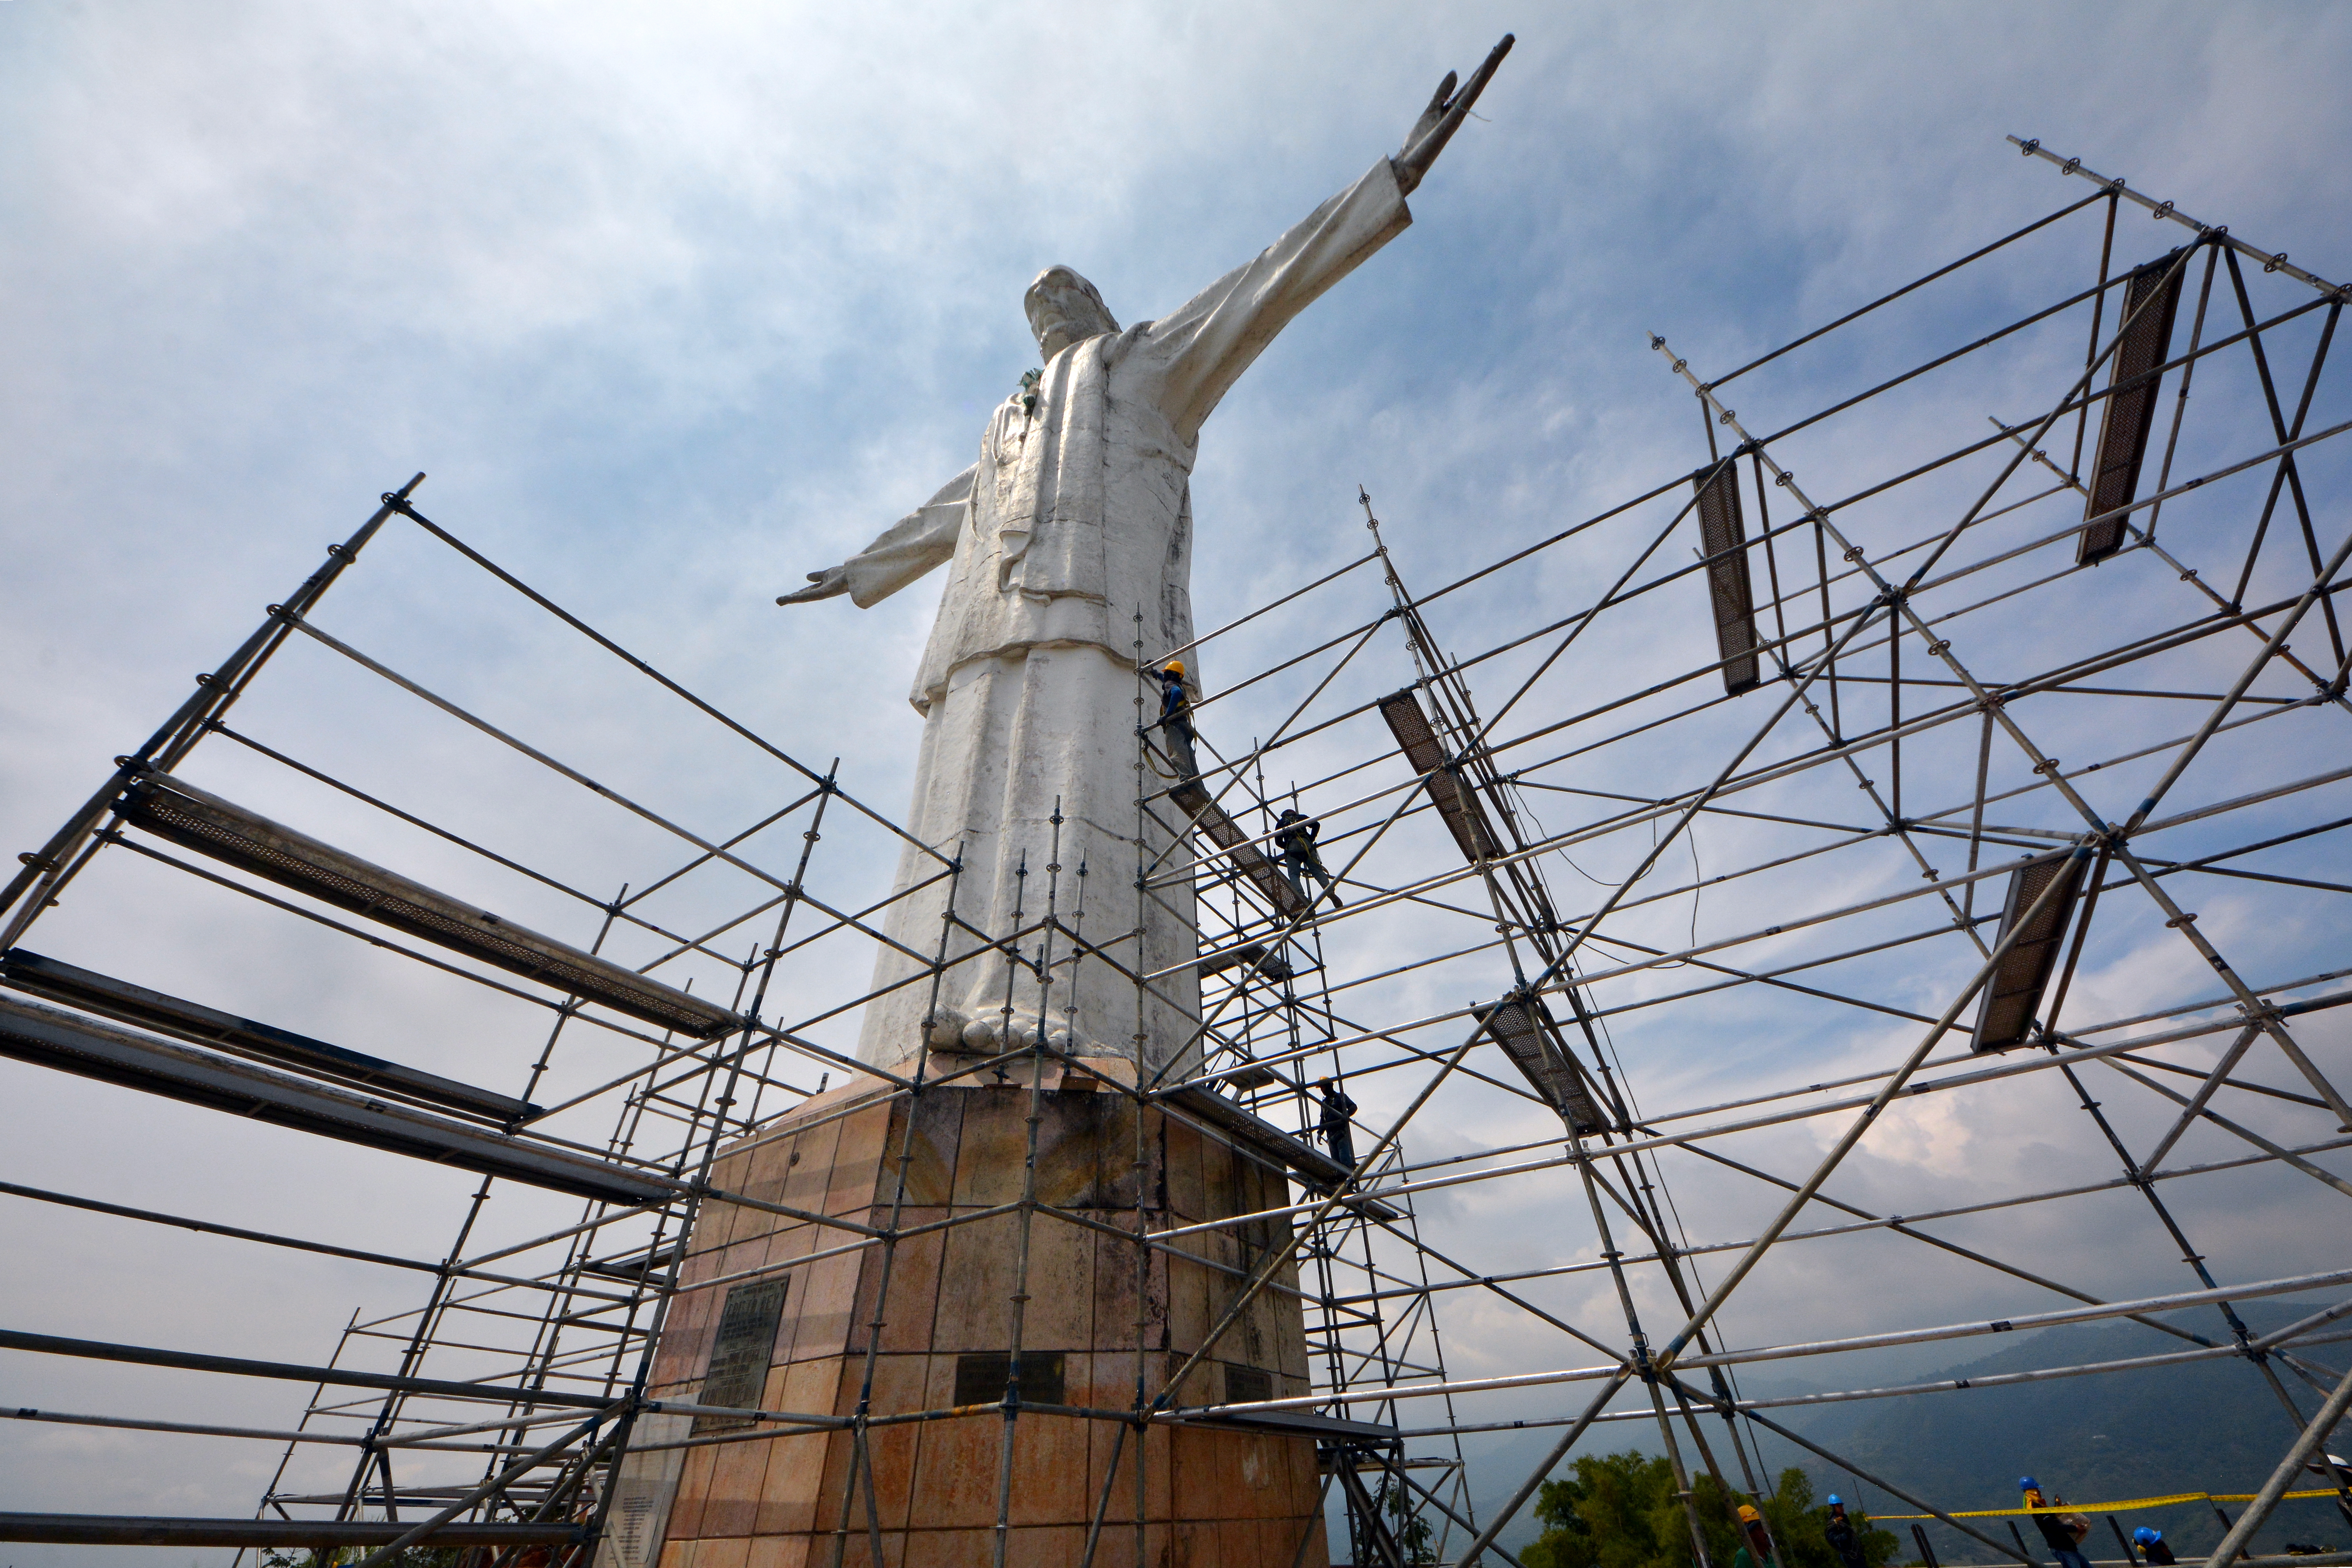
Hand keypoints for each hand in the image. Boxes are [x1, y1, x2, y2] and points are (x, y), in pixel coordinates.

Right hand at [776, 565, 849, 604]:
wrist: (853, 574)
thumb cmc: (843, 574)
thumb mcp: (827, 574)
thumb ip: (818, 576)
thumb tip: (807, 577)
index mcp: (821, 588)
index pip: (806, 592)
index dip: (796, 594)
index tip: (786, 596)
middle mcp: (820, 593)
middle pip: (802, 596)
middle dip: (790, 598)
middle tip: (778, 601)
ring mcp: (820, 594)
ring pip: (802, 598)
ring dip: (790, 599)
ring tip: (778, 601)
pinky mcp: (821, 594)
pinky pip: (807, 596)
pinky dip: (797, 597)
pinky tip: (788, 598)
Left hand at [1394, 34, 1512, 196]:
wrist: (1407, 165)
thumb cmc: (1418, 143)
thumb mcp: (1431, 109)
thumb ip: (1442, 93)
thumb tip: (1455, 72)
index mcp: (1456, 106)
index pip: (1473, 81)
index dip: (1484, 64)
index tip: (1499, 46)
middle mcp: (1461, 109)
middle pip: (1480, 79)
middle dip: (1495, 57)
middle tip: (1511, 36)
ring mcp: (1459, 114)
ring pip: (1478, 83)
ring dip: (1492, 62)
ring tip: (1507, 41)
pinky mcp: (1453, 121)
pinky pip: (1467, 97)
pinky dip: (1477, 81)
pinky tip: (1486, 65)